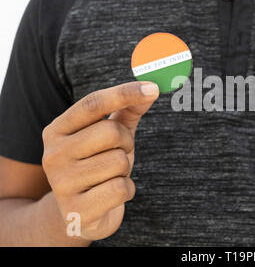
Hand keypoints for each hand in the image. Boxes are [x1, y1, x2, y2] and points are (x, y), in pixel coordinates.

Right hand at [42, 82, 158, 240]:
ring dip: (125, 169)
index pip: (93, 104)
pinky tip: (111, 195)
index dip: (124, 93)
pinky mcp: (76, 211)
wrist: (77, 216)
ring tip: (110, 176)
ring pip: (119, 161)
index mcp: (57, 130)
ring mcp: (61, 184)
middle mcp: (52, 154)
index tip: (153, 88)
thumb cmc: (96, 166)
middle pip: (111, 132)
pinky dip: (127, 190)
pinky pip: (120, 188)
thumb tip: (151, 89)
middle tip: (119, 153)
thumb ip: (126, 112)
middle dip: (127, 142)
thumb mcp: (109, 138)